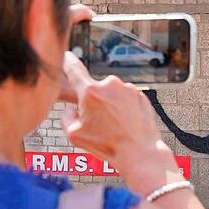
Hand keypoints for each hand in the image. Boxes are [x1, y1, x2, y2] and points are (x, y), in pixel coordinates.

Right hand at [60, 53, 177, 188]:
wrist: (140, 152)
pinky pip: (127, 99)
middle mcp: (110, 85)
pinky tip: (126, 124)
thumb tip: (71, 110)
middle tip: (100, 122)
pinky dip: (125, 108)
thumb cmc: (107, 146)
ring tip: (116, 126)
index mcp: (90, 92)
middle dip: (95, 102)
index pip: (75, 70)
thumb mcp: (75, 135)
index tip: (67, 55)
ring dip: (111, 105)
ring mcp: (128, 89)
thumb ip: (66, 117)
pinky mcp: (141, 95)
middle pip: (96, 89)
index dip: (68, 62)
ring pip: (113, 94)